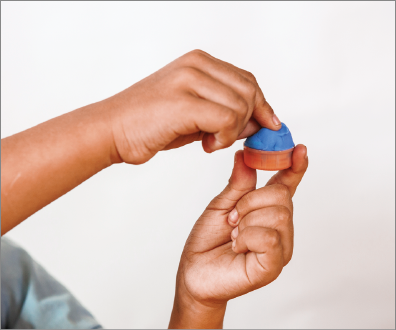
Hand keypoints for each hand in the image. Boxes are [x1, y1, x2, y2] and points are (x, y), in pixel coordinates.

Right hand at [106, 49, 280, 163]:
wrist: (111, 130)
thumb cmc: (150, 123)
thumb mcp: (195, 114)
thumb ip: (225, 113)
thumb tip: (259, 121)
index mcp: (198, 62)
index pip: (246, 80)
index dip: (262, 104)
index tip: (268, 124)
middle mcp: (196, 65)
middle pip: (249, 90)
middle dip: (251, 119)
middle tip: (231, 138)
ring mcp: (189, 79)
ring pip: (240, 105)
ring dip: (232, 131)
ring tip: (211, 142)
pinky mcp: (183, 101)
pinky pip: (226, 119)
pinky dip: (223, 137)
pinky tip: (206, 145)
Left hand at [169, 145, 307, 328]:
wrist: (194, 271)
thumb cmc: (208, 240)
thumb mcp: (222, 205)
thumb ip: (238, 183)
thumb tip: (244, 156)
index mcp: (267, 211)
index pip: (287, 185)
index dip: (295, 167)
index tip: (299, 149)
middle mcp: (279, 228)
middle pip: (281, 196)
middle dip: (250, 201)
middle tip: (233, 217)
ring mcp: (279, 247)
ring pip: (278, 215)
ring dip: (247, 221)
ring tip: (235, 234)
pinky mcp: (273, 266)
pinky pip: (269, 238)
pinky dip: (247, 237)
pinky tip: (239, 246)